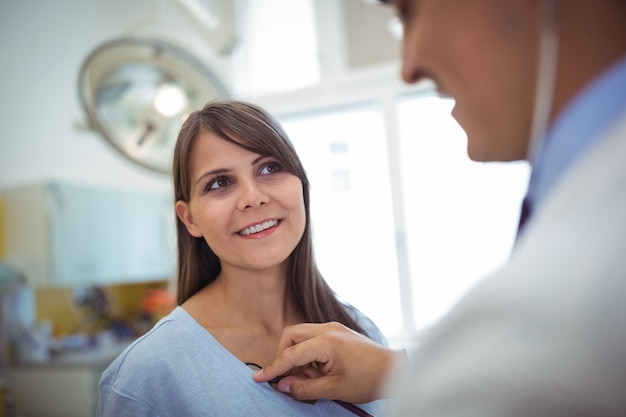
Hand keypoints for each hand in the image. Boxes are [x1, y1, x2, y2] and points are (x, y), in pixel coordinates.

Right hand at [253, 322, 405, 403]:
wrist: (395, 370)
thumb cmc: (369, 379)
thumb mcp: (334, 389)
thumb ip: (305, 388)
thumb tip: (283, 386)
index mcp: (326, 342)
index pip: (290, 354)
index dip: (273, 368)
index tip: (259, 378)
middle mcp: (328, 329)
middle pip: (291, 335)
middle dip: (285, 356)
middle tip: (292, 378)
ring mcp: (334, 328)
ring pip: (301, 336)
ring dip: (300, 357)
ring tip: (315, 378)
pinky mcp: (339, 332)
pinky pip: (314, 339)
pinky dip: (311, 354)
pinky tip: (322, 371)